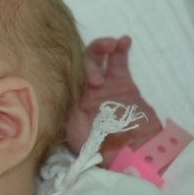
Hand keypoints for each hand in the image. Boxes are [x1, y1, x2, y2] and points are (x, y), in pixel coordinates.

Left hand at [65, 36, 162, 166]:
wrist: (135, 153)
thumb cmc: (103, 149)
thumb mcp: (78, 136)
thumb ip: (67, 116)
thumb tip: (58, 101)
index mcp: (70, 102)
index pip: (63, 79)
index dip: (71, 75)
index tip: (89, 83)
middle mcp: (83, 91)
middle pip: (78, 65)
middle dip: (87, 65)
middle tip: (98, 80)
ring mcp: (103, 85)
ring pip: (96, 58)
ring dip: (100, 47)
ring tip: (111, 45)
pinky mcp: (121, 82)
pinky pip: (118, 61)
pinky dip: (120, 49)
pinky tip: (124, 40)